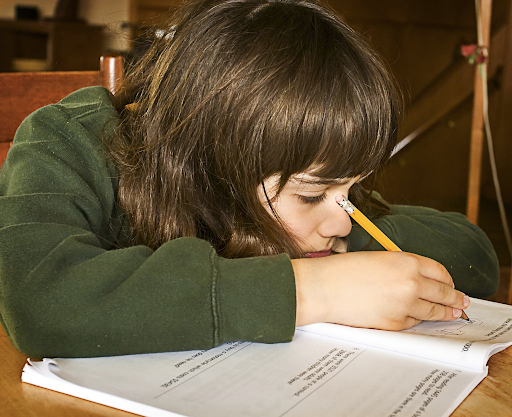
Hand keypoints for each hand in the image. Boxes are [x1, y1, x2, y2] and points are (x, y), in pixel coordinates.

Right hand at [291, 251, 469, 329]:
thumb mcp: (378, 259)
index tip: (452, 285)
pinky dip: (417, 320)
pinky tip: (420, 318)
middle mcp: (410, 283)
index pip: (440, 271)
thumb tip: (418, 280)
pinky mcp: (394, 323)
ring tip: (452, 314)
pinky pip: (413, 323)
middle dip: (455, 299)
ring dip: (444, 313)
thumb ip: (401, 268)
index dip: (448, 280)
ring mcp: (404, 305)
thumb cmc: (343, 271)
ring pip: (433, 311)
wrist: (323, 288)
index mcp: (406, 261)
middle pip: (443, 292)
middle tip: (462, 302)